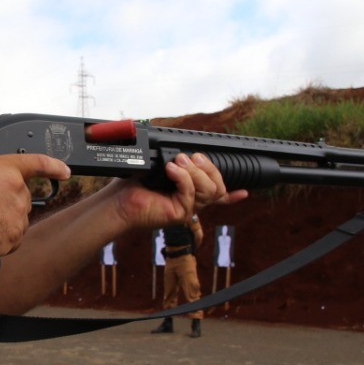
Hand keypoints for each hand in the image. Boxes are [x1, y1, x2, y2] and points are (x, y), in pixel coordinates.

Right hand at [0, 154, 71, 263]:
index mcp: (5, 169)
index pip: (37, 163)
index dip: (54, 166)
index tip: (64, 170)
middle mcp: (17, 191)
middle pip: (21, 197)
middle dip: (6, 203)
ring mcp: (18, 216)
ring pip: (16, 219)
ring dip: (2, 221)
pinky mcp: (14, 238)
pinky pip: (11, 238)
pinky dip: (0, 239)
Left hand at [111, 152, 247, 230]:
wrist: (118, 202)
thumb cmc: (133, 184)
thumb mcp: (159, 167)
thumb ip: (176, 160)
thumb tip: (183, 150)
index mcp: (188, 192)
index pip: (217, 196)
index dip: (233, 196)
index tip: (245, 192)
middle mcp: (191, 202)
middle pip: (219, 187)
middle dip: (209, 167)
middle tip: (190, 157)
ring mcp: (186, 209)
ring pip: (209, 190)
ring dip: (195, 171)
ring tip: (176, 162)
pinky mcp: (179, 214)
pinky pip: (191, 192)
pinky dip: (182, 177)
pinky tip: (170, 170)